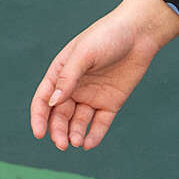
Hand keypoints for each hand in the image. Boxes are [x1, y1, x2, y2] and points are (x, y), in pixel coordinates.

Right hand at [30, 0, 178, 150]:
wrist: (140, 33)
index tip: (39, 134)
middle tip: (62, 144)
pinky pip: (100, 123)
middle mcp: (74, 87)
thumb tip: (52, 103)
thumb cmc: (107, 36)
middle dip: (58, 131)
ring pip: (78, 122)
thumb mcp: (84, 54)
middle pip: (60, 115)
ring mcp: (92, 96)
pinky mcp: (111, 102)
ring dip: (75, 134)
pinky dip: (94, 135)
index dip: (39, 118)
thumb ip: (68, 78)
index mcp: (60, 73)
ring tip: (76, 142)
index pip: (43, 100)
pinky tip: (88, 144)